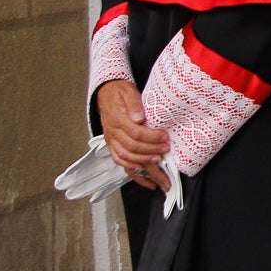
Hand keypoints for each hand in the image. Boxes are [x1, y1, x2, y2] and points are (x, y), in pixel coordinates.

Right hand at [97, 78, 171, 192]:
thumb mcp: (128, 91)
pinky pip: (121, 162)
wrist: (105, 93)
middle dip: (151, 152)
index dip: (151, 138)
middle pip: (132, 148)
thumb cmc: (120, 92)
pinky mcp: (113, 146)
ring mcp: (112, 141)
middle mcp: (113, 133)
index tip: (165, 138)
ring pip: (126, 158)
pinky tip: (146, 178)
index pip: (135, 133)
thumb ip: (134, 104)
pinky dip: (133, 172)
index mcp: (118, 119)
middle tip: (165, 151)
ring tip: (158, 165)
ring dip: (143, 164)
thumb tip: (139, 118)